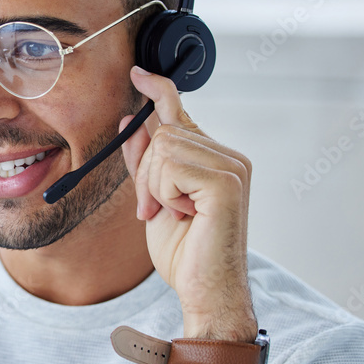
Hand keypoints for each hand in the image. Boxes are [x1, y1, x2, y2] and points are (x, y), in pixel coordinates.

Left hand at [121, 67, 256, 340]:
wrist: (203, 289)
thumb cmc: (182, 250)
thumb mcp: (153, 196)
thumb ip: (144, 159)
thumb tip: (131, 118)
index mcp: (216, 158)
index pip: (181, 113)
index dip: (158, 90)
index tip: (137, 73)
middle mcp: (230, 157)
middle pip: (163, 131)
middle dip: (145, 172)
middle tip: (154, 209)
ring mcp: (232, 167)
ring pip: (164, 147)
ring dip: (153, 185)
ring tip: (170, 214)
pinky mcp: (226, 182)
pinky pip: (171, 166)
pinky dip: (163, 192)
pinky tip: (182, 214)